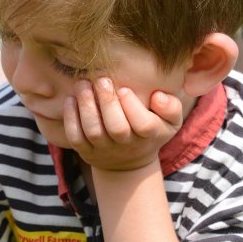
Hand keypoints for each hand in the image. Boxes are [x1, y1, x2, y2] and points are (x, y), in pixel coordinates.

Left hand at [63, 78, 182, 171]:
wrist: (129, 161)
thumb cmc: (151, 131)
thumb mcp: (170, 122)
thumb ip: (171, 107)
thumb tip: (158, 96)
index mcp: (150, 135)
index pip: (144, 125)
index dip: (133, 107)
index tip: (124, 89)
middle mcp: (127, 145)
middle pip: (117, 128)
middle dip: (107, 102)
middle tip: (101, 80)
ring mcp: (105, 150)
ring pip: (93, 131)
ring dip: (86, 106)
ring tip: (83, 84)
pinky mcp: (86, 151)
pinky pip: (75, 137)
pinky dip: (70, 118)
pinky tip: (71, 99)